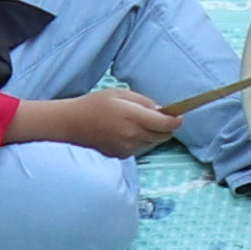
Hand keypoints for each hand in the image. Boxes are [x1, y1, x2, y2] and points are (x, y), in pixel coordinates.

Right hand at [28, 87, 179, 157]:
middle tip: (158, 116)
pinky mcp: (121, 155)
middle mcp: (132, 136)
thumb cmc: (95, 104)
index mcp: (133, 117)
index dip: (176, 120)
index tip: (179, 116)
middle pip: (162, 136)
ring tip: (136, 122)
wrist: (71, 124)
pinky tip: (126, 131)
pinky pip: (140, 148)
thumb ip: (144, 102)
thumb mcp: (120, 93)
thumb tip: (162, 110)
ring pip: (152, 143)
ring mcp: (126, 148)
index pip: (165, 124)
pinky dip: (140, 140)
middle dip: (165, 127)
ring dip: (152, 134)